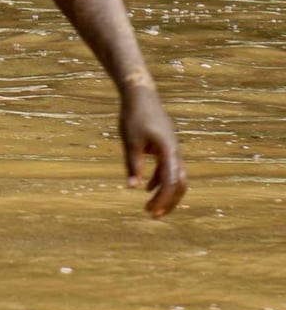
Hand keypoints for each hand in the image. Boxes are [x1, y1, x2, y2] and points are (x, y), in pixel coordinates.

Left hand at [120, 83, 185, 217]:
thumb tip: (132, 188)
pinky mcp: (166, 147)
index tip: (152, 211)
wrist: (141, 95)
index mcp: (168, 151)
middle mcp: (175, 152)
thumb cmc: (134, 116)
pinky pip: (168, 169)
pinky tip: (147, 188)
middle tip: (153, 215)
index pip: (170, 181)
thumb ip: (133, 165)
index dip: (163, 199)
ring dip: (165, 193)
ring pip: (175, 177)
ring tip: (151, 207)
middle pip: (179, 183)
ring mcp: (172, 150)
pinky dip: (160, 180)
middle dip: (168, 201)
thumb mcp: (130, 141)